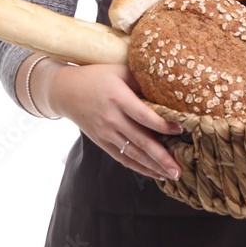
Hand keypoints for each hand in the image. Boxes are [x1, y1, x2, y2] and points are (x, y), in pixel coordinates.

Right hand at [41, 61, 183, 181]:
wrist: (65, 91)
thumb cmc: (95, 76)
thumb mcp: (119, 70)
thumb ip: (141, 80)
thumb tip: (167, 90)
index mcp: (118, 98)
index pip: (144, 116)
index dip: (163, 125)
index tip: (180, 130)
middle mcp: (112, 119)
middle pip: (141, 141)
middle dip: (162, 157)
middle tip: (179, 169)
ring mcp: (106, 133)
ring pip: (133, 154)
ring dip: (153, 167)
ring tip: (171, 175)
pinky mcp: (101, 142)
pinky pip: (122, 158)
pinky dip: (139, 167)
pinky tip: (154, 174)